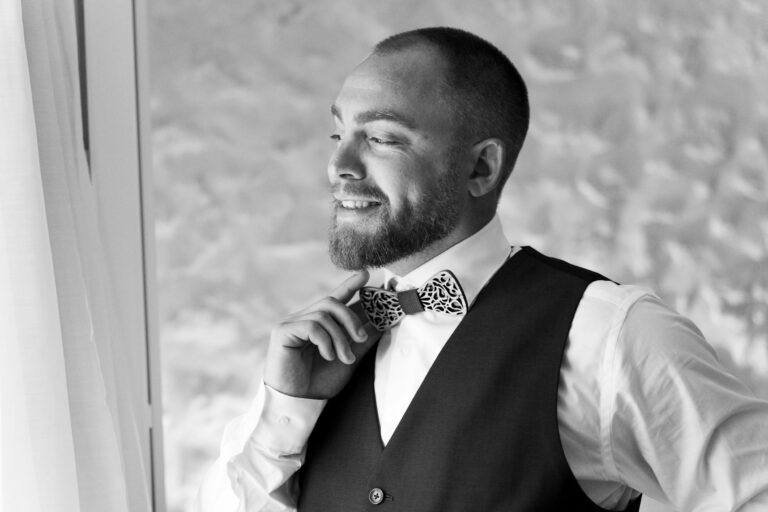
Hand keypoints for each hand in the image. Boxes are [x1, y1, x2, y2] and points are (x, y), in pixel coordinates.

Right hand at [263, 270, 380, 398]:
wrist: (298, 404)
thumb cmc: (319, 382)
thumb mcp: (349, 359)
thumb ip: (363, 340)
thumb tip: (382, 322)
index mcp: (319, 324)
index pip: (335, 298)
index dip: (350, 284)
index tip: (365, 274)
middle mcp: (304, 319)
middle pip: (331, 302)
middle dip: (351, 318)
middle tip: (361, 339)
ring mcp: (291, 324)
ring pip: (324, 314)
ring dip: (340, 337)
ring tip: (345, 357)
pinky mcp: (282, 332)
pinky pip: (312, 326)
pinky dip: (325, 341)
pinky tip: (327, 356)